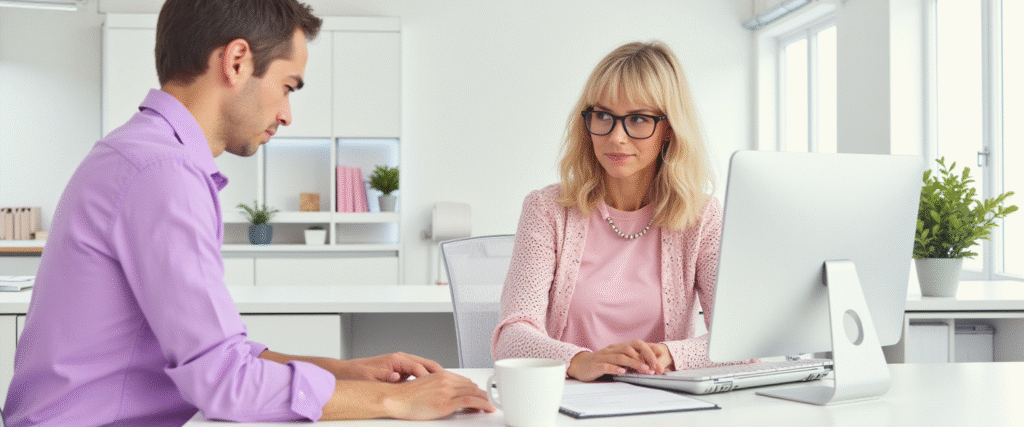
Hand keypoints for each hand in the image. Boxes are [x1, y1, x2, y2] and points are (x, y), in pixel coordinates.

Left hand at [332, 352, 442, 381]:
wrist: (350, 371)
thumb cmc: (359, 373)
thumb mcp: (371, 376)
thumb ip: (385, 376)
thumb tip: (396, 377)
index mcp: (396, 359)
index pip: (417, 366)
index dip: (427, 376)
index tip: (435, 384)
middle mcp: (401, 359)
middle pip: (426, 363)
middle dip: (438, 373)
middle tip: (449, 382)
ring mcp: (403, 363)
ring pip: (425, 367)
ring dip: (435, 375)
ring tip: (446, 384)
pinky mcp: (402, 369)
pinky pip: (420, 372)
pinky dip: (428, 377)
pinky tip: (433, 386)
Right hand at [381, 370, 495, 419]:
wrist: (394, 399)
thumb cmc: (406, 396)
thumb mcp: (425, 386)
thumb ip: (439, 386)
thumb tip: (448, 393)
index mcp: (441, 375)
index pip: (465, 381)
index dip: (475, 389)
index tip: (480, 395)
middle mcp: (446, 380)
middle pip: (472, 386)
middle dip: (482, 395)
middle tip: (488, 402)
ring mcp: (447, 391)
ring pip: (474, 392)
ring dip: (485, 400)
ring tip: (490, 406)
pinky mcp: (446, 402)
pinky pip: (471, 401)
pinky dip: (483, 404)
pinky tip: (488, 407)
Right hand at [567, 340, 673, 380]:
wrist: (579, 365)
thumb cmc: (600, 363)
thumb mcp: (617, 359)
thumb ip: (631, 360)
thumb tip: (649, 364)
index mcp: (618, 347)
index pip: (637, 344)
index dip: (649, 352)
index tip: (660, 361)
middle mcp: (612, 349)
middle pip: (630, 349)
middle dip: (645, 358)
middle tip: (655, 368)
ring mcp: (603, 356)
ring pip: (620, 357)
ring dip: (634, 363)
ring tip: (644, 370)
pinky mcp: (595, 365)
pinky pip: (606, 365)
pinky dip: (615, 368)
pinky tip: (622, 372)